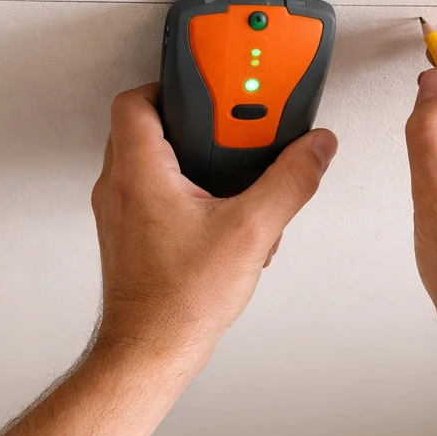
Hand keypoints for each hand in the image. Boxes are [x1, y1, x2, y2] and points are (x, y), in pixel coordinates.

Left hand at [91, 83, 336, 369]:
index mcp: (140, 174)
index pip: (138, 100)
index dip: (174, 83)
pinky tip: (225, 213)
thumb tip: (314, 150)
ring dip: (193, 159)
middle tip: (233, 125)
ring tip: (236, 171)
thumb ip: (290, 182)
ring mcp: (123, 215)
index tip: (213, 84)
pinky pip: (156, 193)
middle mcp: (121, 189)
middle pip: (148, 126)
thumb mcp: (251, 232)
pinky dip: (188, 190)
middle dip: (194, 121)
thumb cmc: (178, 302)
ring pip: (153, 162)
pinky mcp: (132, 237)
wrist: (149, 352)